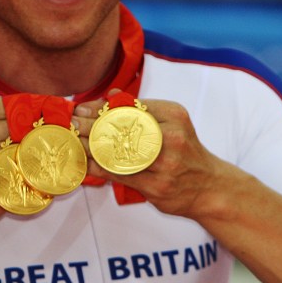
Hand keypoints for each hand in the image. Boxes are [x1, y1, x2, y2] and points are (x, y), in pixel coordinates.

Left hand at [73, 90, 235, 219]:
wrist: (211, 187)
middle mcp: (171, 137)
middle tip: (71, 124)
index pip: (129, 107)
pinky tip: (85, 163)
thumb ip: (141, 110)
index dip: (101, 108)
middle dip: (90, 125)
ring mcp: (165, 163)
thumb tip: (110, 95)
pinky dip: (98, 168)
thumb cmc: (186, 153)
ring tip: (73, 141)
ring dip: (89, 147)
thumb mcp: (172, 123)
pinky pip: (119, 174)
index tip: (81, 108)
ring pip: (117, 153)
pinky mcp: (157, 186)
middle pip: (122, 128)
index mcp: (174, 115)